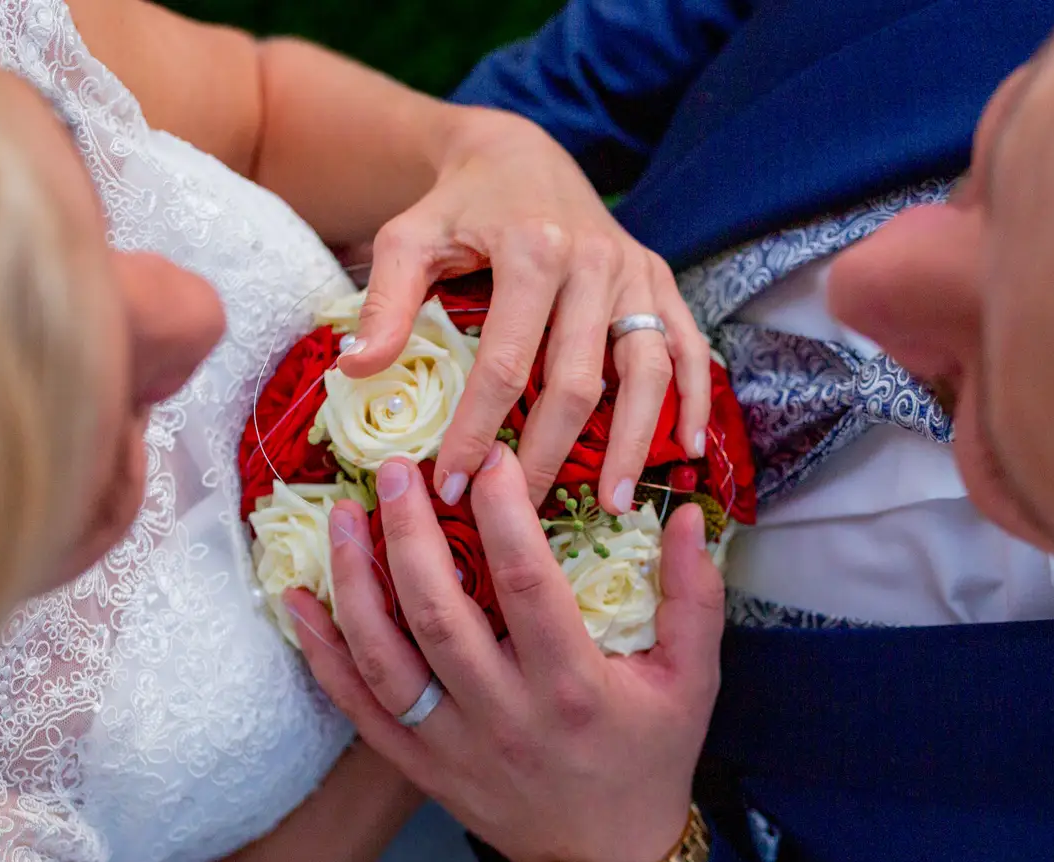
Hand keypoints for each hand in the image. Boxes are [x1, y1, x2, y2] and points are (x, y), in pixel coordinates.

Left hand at [285, 443, 723, 861]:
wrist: (607, 861)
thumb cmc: (651, 757)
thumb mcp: (693, 679)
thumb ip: (693, 595)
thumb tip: (689, 512)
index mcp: (573, 689)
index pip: (526, 584)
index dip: (501, 512)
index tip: (489, 455)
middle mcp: (505, 717)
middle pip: (438, 614)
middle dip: (410, 534)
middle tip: (397, 470)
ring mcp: (452, 747)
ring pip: (384, 659)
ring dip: (355, 583)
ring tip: (342, 518)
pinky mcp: (419, 769)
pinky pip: (357, 709)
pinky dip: (321, 654)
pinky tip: (297, 601)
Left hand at [337, 108, 712, 516]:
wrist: (521, 154)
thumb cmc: (460, 206)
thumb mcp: (409, 238)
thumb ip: (386, 302)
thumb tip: (358, 371)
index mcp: (532, 250)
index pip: (506, 363)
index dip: (480, 430)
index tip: (453, 485)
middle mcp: (594, 262)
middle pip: (578, 380)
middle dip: (548, 454)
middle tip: (521, 516)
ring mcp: (635, 273)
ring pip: (645, 371)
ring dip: (632, 443)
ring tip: (613, 504)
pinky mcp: (660, 279)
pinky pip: (688, 344)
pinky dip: (695, 396)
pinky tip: (688, 448)